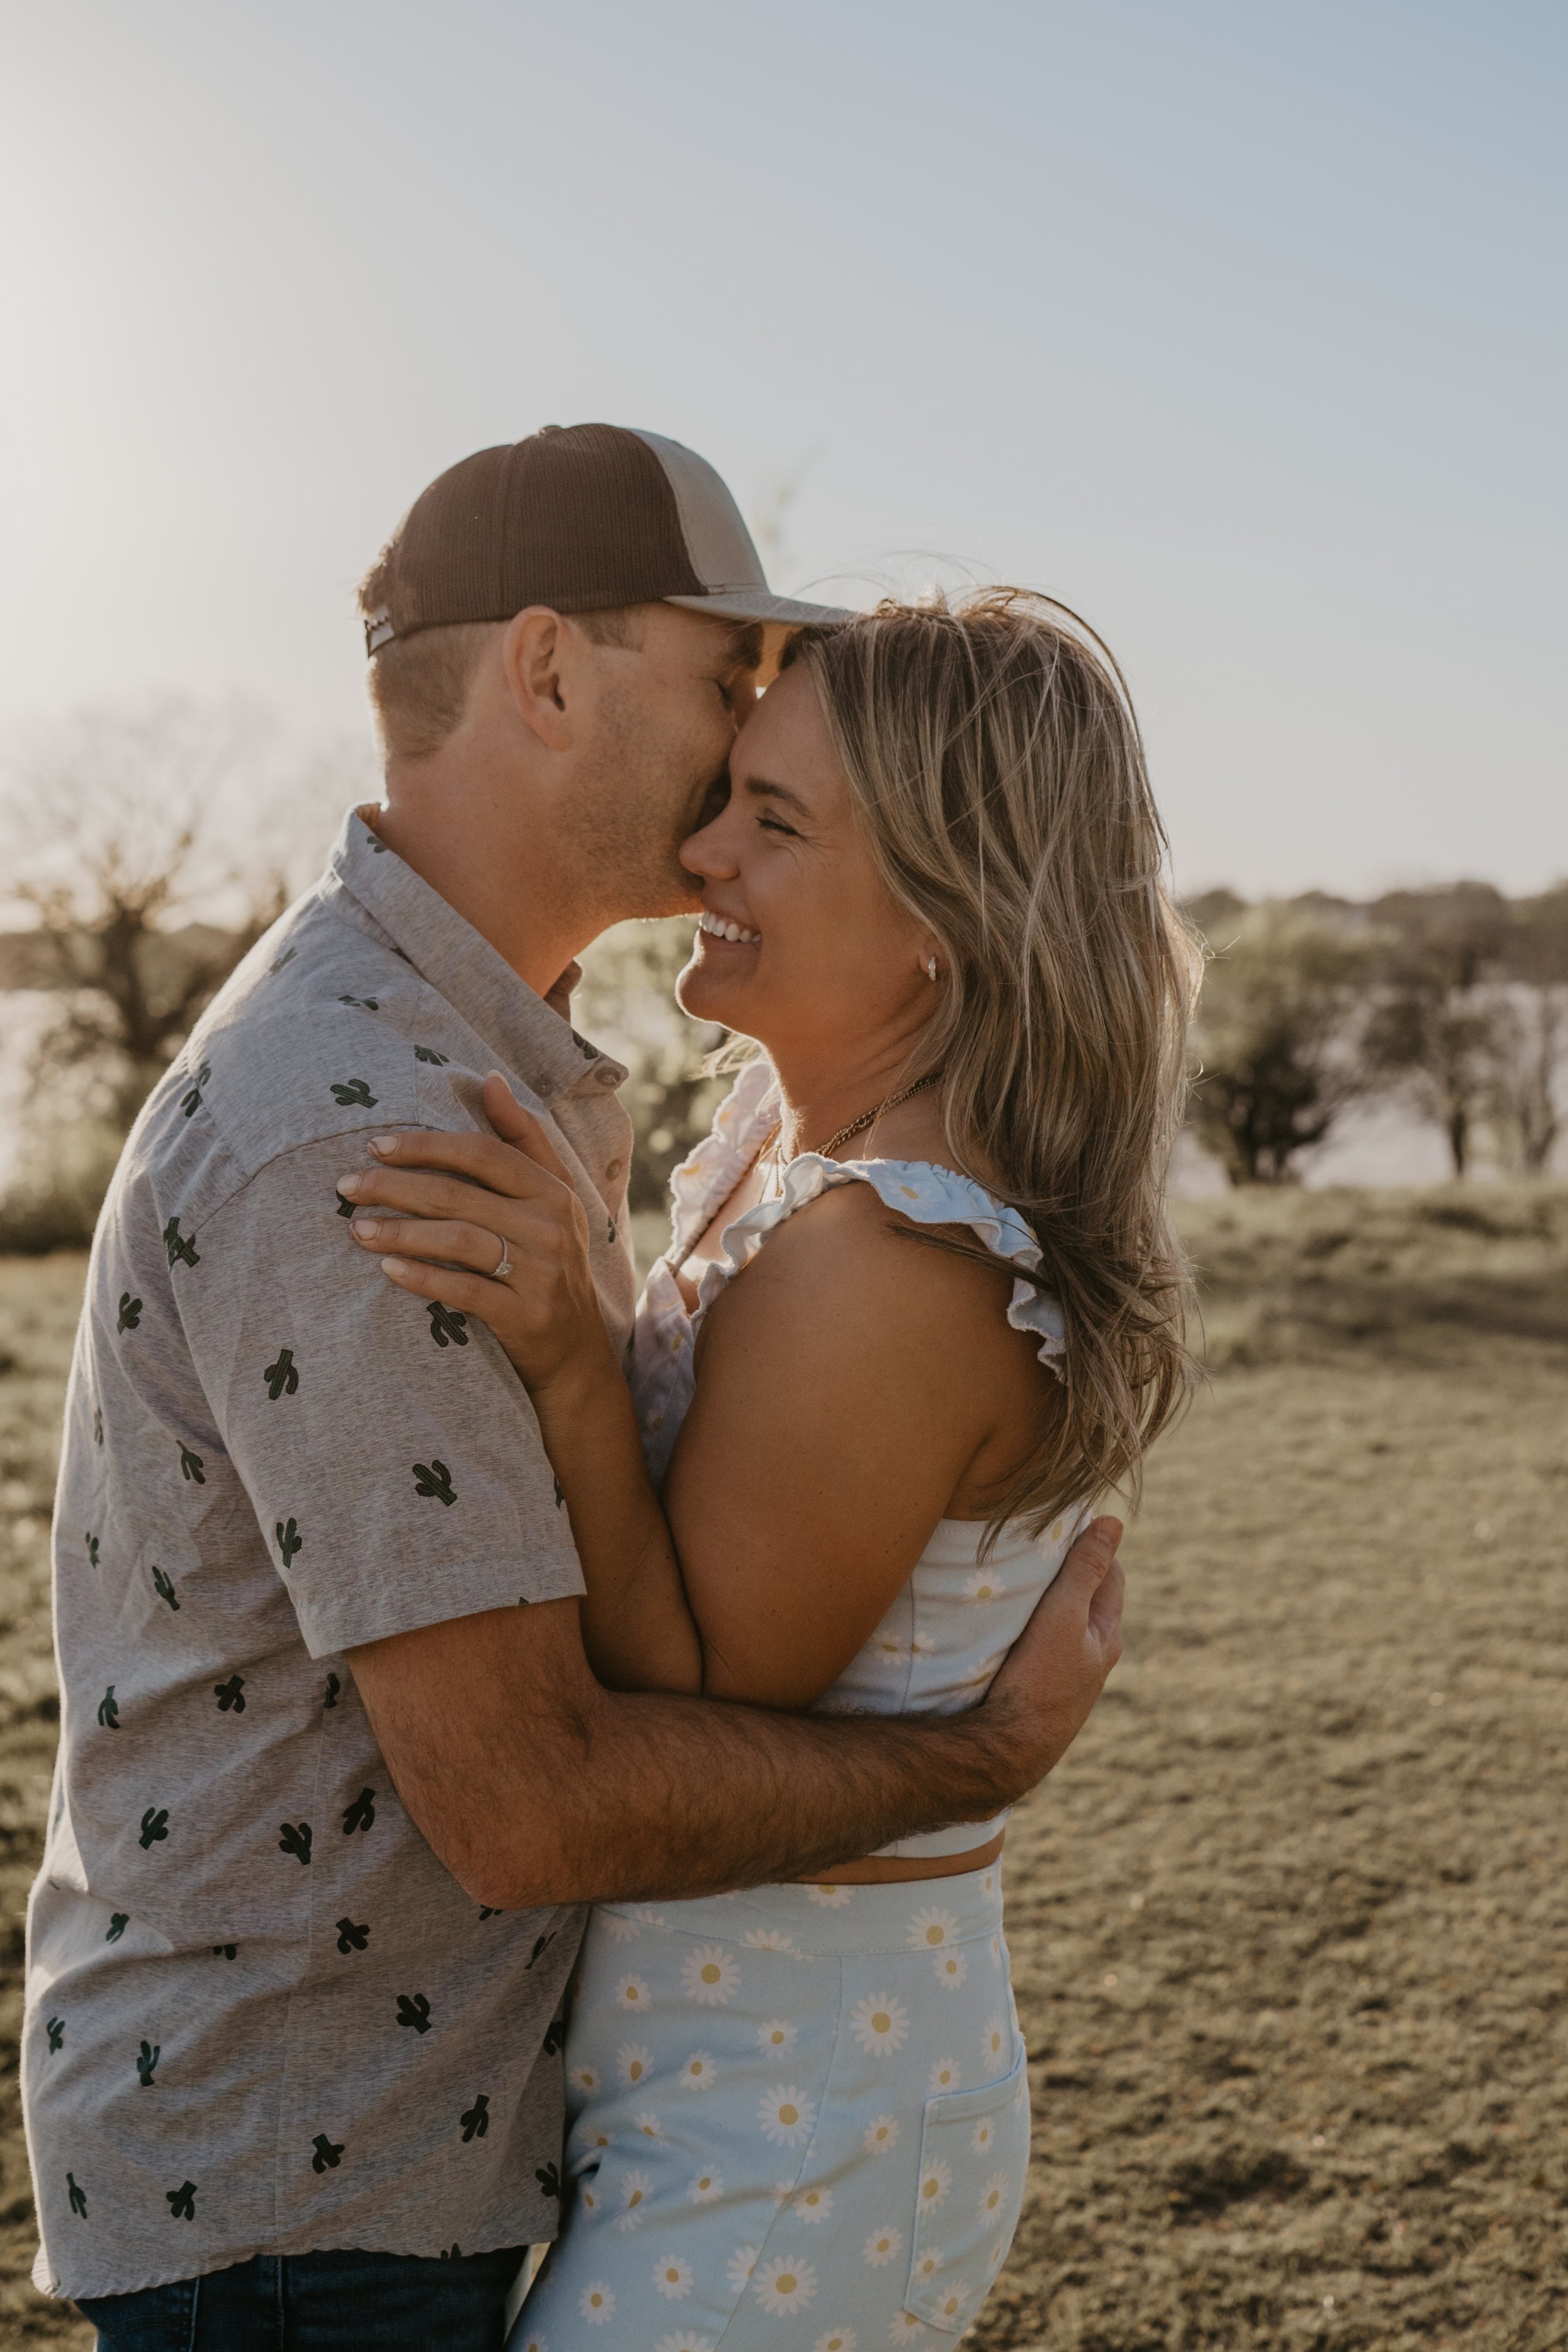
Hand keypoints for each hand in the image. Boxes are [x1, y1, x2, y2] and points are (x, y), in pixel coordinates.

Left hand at [336, 1072, 611, 1395]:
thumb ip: (521, 1138)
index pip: (483, 1153)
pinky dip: (423, 1277)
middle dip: (395, 1187)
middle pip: (459, 1195)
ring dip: (400, 1232)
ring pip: (458, 1240)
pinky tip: (388, 1269)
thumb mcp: (551, 1196)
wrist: (575, 1349)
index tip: (377, 1145)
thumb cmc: (549, 1260)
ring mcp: (541, 1273)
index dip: (427, 1145)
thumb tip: (490, 1079)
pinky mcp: (525, 1316)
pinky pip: (465, 1291)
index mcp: (553, 1190)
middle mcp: (550, 1226)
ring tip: (357, 1229)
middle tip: (346, 1186)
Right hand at [980, 1515, 1123, 1797]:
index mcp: (1107, 1634)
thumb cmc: (1041, 1677)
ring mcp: (1066, 1673)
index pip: (1110, 1573)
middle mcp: (1092, 1654)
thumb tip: (1114, 1521)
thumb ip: (1086, 1568)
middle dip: (1068, 1568)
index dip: (1092, 1544)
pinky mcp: (1040, 1686)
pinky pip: (1040, 1643)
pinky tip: (1007, 1621)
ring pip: (1061, 1621)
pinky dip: (1030, 1623)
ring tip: (1018, 1575)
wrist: (1011, 1746)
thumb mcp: (1066, 1613)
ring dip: (1046, 1598)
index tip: (1064, 1520)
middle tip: (1035, 1541)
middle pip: (1086, 1596)